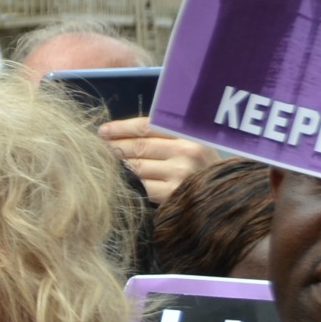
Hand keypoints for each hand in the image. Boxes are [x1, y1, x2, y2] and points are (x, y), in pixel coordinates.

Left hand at [99, 118, 220, 205]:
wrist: (222, 194)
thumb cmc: (200, 166)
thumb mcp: (189, 143)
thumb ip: (162, 136)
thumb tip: (119, 133)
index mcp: (189, 134)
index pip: (148, 127)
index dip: (122, 128)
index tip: (103, 131)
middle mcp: (186, 152)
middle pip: (139, 146)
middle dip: (115, 146)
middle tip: (98, 147)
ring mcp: (179, 174)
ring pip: (136, 167)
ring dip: (117, 165)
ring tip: (104, 163)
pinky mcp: (172, 194)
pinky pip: (140, 186)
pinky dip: (127, 183)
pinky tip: (118, 181)